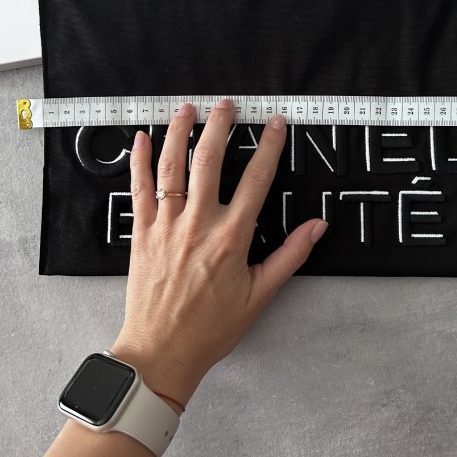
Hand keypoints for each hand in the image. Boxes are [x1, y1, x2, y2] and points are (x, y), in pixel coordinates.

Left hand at [111, 99, 326, 408]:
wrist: (161, 352)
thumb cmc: (210, 329)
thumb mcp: (259, 295)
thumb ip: (289, 256)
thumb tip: (317, 227)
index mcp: (231, 238)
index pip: (257, 180)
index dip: (269, 147)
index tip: (276, 124)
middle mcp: (198, 224)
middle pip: (210, 161)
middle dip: (220, 126)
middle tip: (228, 104)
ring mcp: (166, 225)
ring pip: (172, 167)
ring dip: (179, 133)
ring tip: (187, 109)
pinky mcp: (141, 233)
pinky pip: (139, 188)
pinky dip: (139, 161)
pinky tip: (141, 138)